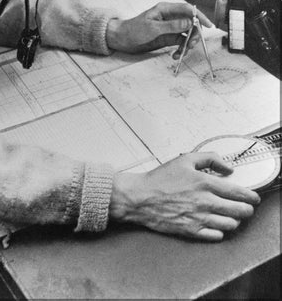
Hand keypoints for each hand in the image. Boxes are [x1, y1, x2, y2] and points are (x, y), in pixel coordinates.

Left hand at [106, 2, 212, 53]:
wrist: (122, 40)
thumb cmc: (134, 30)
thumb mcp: (153, 28)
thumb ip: (172, 26)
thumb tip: (190, 22)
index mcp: (166, 9)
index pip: (188, 9)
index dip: (200, 16)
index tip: (208, 25)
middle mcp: (170, 17)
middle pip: (191, 23)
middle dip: (194, 34)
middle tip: (191, 45)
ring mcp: (170, 28)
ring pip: (187, 34)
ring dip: (188, 44)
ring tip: (181, 53)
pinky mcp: (168, 37)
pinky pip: (181, 42)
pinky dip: (181, 49)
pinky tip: (176, 55)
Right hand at [109, 153, 259, 240]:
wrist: (140, 197)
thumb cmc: (159, 179)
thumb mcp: (185, 159)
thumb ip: (210, 158)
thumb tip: (228, 167)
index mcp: (204, 183)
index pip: (238, 193)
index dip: (251, 196)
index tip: (253, 197)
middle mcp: (205, 202)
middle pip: (239, 211)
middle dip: (246, 209)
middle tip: (245, 206)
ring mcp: (199, 218)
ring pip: (230, 225)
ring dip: (234, 220)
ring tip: (231, 214)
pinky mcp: (192, 231)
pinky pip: (216, 236)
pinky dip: (220, 231)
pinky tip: (216, 224)